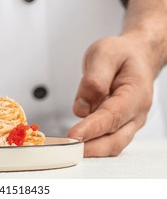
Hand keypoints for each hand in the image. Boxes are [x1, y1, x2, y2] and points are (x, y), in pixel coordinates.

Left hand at [67, 35, 153, 156]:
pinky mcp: (119, 124)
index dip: (92, 128)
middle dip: (91, 147)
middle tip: (66, 148)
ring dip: (91, 149)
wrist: (135, 55)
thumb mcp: (105, 54)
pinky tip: (76, 142)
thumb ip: (94, 80)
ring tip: (67, 148)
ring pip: (112, 144)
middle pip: (115, 139)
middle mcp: (136, 112)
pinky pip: (107, 139)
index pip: (112, 116)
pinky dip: (93, 144)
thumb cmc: (122, 54)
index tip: (74, 136)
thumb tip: (82, 106)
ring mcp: (129, 121)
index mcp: (135, 93)